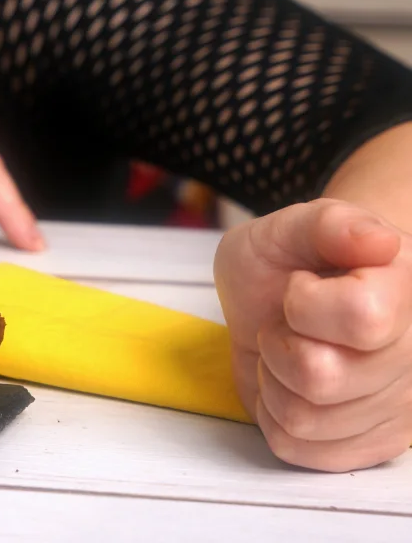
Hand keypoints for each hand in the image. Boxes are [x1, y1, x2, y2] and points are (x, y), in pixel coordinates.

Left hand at [214, 199, 411, 471]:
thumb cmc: (292, 263)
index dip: (304, 303)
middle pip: (322, 377)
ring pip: (305, 419)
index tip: (300, 285)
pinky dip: (275, 415)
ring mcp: (402, 407)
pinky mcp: (375, 444)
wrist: (289, 301)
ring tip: (293, 350)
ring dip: (275, 380)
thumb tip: (379, 242)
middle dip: (280, 343)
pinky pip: (299, 448)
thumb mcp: (292, 227)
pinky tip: (292, 384)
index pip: (361, 317)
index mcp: (407, 291)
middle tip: (290, 322)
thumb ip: (330, 225)